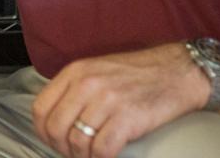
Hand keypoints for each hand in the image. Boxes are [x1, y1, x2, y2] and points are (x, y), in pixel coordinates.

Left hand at [31, 44, 209, 157]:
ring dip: (82, 156)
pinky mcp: (127, 118)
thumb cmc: (139, 73)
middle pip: (55, 128)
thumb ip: (74, 89)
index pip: (41, 108)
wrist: (178, 71)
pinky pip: (102, 150)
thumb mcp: (97, 70)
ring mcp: (107, 101)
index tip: (52, 141)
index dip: (43, 132)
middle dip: (61, 148)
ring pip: (77, 142)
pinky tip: (105, 157)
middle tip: (72, 153)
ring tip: (90, 156)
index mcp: (76, 72)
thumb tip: (56, 118)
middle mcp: (87, 84)